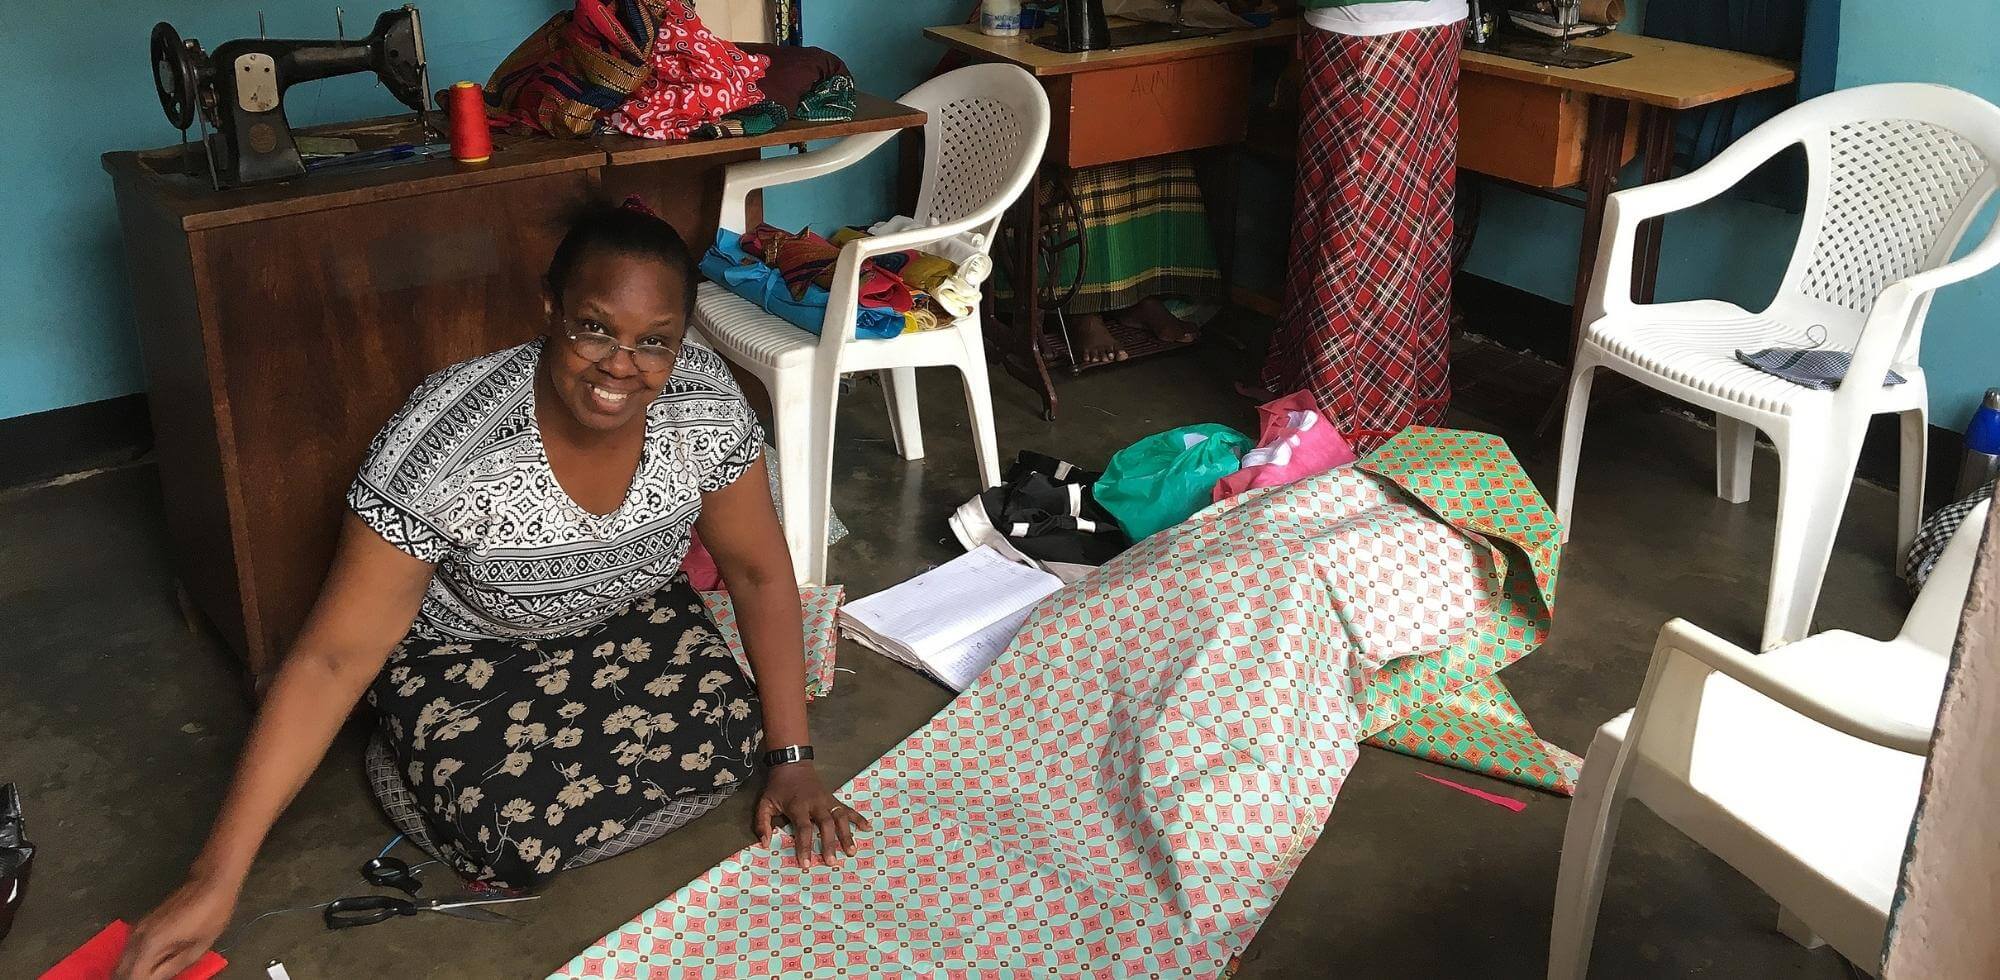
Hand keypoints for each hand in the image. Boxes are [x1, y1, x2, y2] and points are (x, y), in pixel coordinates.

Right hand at [114, 873, 238, 979]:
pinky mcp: (142, 924)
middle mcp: (137, 936)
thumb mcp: (196, 950)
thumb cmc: (210, 914)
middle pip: (120, 969)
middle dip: (131, 978)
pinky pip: (129, 949)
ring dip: (131, 971)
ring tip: (151, 975)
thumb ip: (171, 969)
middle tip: (150, 979)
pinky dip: (134, 961)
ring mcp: (138, 928)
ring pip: (122, 960)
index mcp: (150, 944)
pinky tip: (149, 966)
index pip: (132, 976)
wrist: (210, 884)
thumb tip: (156, 979)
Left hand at [753, 763, 870, 867]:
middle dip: (829, 844)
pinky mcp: (834, 798)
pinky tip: (867, 828)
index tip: (806, 863)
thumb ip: (762, 824)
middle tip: (832, 862)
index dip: (805, 846)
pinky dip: (858, 817)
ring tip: (852, 851)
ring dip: (847, 834)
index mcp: (798, 806)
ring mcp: (827, 800)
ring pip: (840, 817)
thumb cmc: (778, 788)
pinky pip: (847, 808)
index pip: (803, 829)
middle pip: (825, 824)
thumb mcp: (764, 803)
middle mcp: (816, 803)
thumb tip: (765, 844)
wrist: (792, 765)